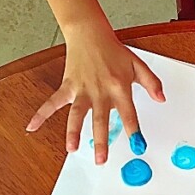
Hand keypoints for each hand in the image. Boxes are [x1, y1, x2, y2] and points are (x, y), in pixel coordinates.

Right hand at [26, 30, 164, 163]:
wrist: (91, 35)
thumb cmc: (114, 51)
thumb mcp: (138, 65)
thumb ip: (152, 83)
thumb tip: (161, 99)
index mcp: (119, 88)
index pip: (129, 114)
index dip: (134, 131)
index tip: (138, 146)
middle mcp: (100, 91)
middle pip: (101, 120)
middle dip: (102, 141)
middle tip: (101, 159)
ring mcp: (82, 90)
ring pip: (76, 114)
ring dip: (73, 132)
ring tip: (72, 149)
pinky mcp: (68, 86)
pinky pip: (52, 102)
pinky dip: (41, 114)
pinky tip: (32, 127)